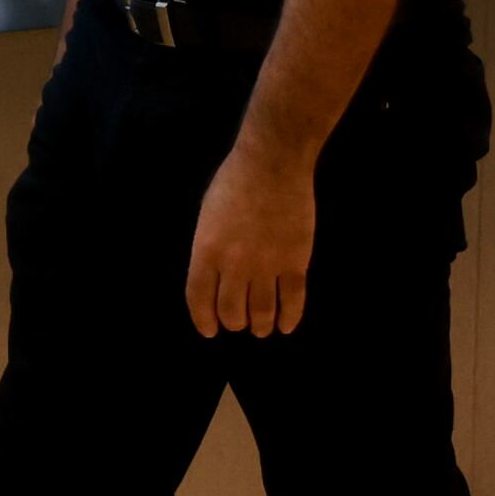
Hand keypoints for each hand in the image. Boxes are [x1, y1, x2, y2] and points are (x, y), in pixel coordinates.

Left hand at [187, 145, 314, 338]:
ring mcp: (267, 265)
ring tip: (261, 329)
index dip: (203, 320)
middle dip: (234, 323)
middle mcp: (234, 264)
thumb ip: (209, 249)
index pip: (199, 298)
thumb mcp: (207, 216)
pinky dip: (290, 318)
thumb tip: (214, 279)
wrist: (272, 164)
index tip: (209, 330)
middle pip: (231, 311)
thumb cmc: (233, 183)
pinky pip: (293, 301)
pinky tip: (286, 326)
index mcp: (206, 250)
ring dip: (261, 325)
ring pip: (262, 312)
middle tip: (238, 323)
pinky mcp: (296, 262)